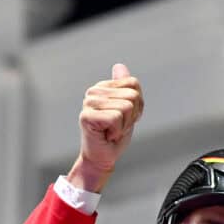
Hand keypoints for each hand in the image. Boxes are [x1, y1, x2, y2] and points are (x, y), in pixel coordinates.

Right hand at [69, 63, 143, 192]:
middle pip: (132, 95)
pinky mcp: (86, 116)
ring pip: (126, 107)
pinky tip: (107, 135)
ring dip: (124, 125)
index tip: (125, 118)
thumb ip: (125, 88)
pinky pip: (116, 118)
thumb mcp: (126, 110)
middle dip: (131, 116)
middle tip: (117, 127)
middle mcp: (94, 92)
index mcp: (103, 87)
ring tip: (112, 131)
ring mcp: (89, 103)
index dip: (137, 105)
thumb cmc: (113, 136)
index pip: (134, 84)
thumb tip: (119, 66)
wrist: (102, 158)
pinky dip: (117, 131)